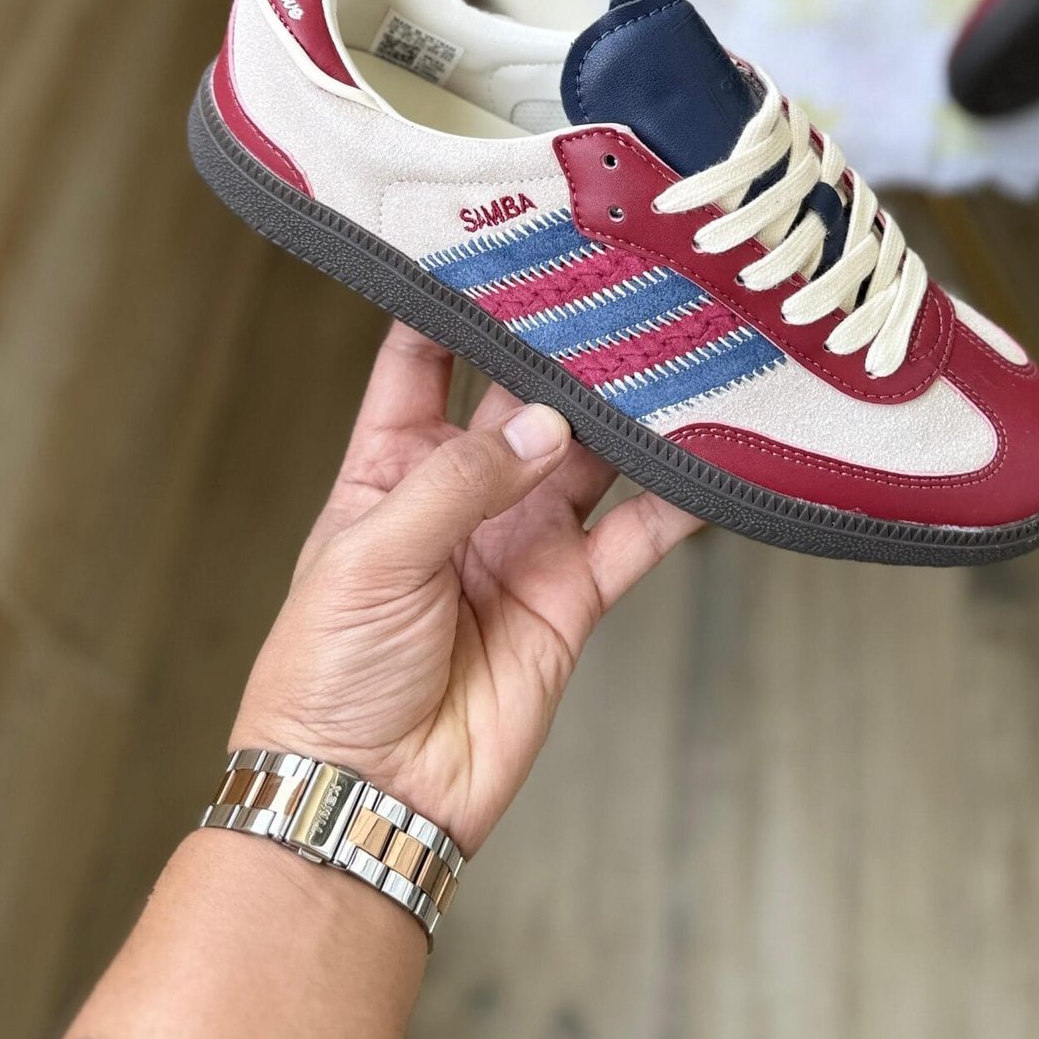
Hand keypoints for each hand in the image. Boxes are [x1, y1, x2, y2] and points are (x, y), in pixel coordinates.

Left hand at [232, 322, 701, 852]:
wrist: (367, 798)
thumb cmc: (326, 677)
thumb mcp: (370, 558)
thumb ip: (459, 482)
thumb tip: (545, 423)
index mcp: (389, 467)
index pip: (422, 358)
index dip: (453, 299)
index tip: (498, 240)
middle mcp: (463, 492)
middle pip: (521, 395)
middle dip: (562, 347)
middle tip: (617, 287)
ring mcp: (522, 541)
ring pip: (590, 454)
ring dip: (627, 413)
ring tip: (676, 354)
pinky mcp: (573, 596)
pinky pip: (636, 536)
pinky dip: (677, 500)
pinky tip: (711, 458)